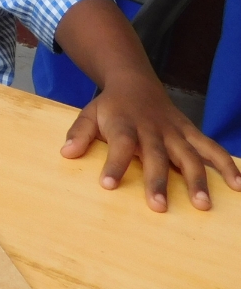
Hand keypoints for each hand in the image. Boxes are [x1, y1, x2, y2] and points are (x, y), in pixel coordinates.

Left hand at [61, 68, 240, 211]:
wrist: (134, 82)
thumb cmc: (111, 107)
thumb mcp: (89, 114)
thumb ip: (79, 133)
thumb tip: (66, 153)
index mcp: (124, 124)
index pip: (119, 144)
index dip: (114, 164)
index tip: (107, 185)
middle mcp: (152, 129)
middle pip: (156, 155)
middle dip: (157, 181)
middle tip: (159, 207)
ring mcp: (174, 131)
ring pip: (188, 155)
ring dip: (197, 180)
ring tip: (203, 205)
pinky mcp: (190, 132)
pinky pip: (211, 148)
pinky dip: (226, 164)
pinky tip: (239, 185)